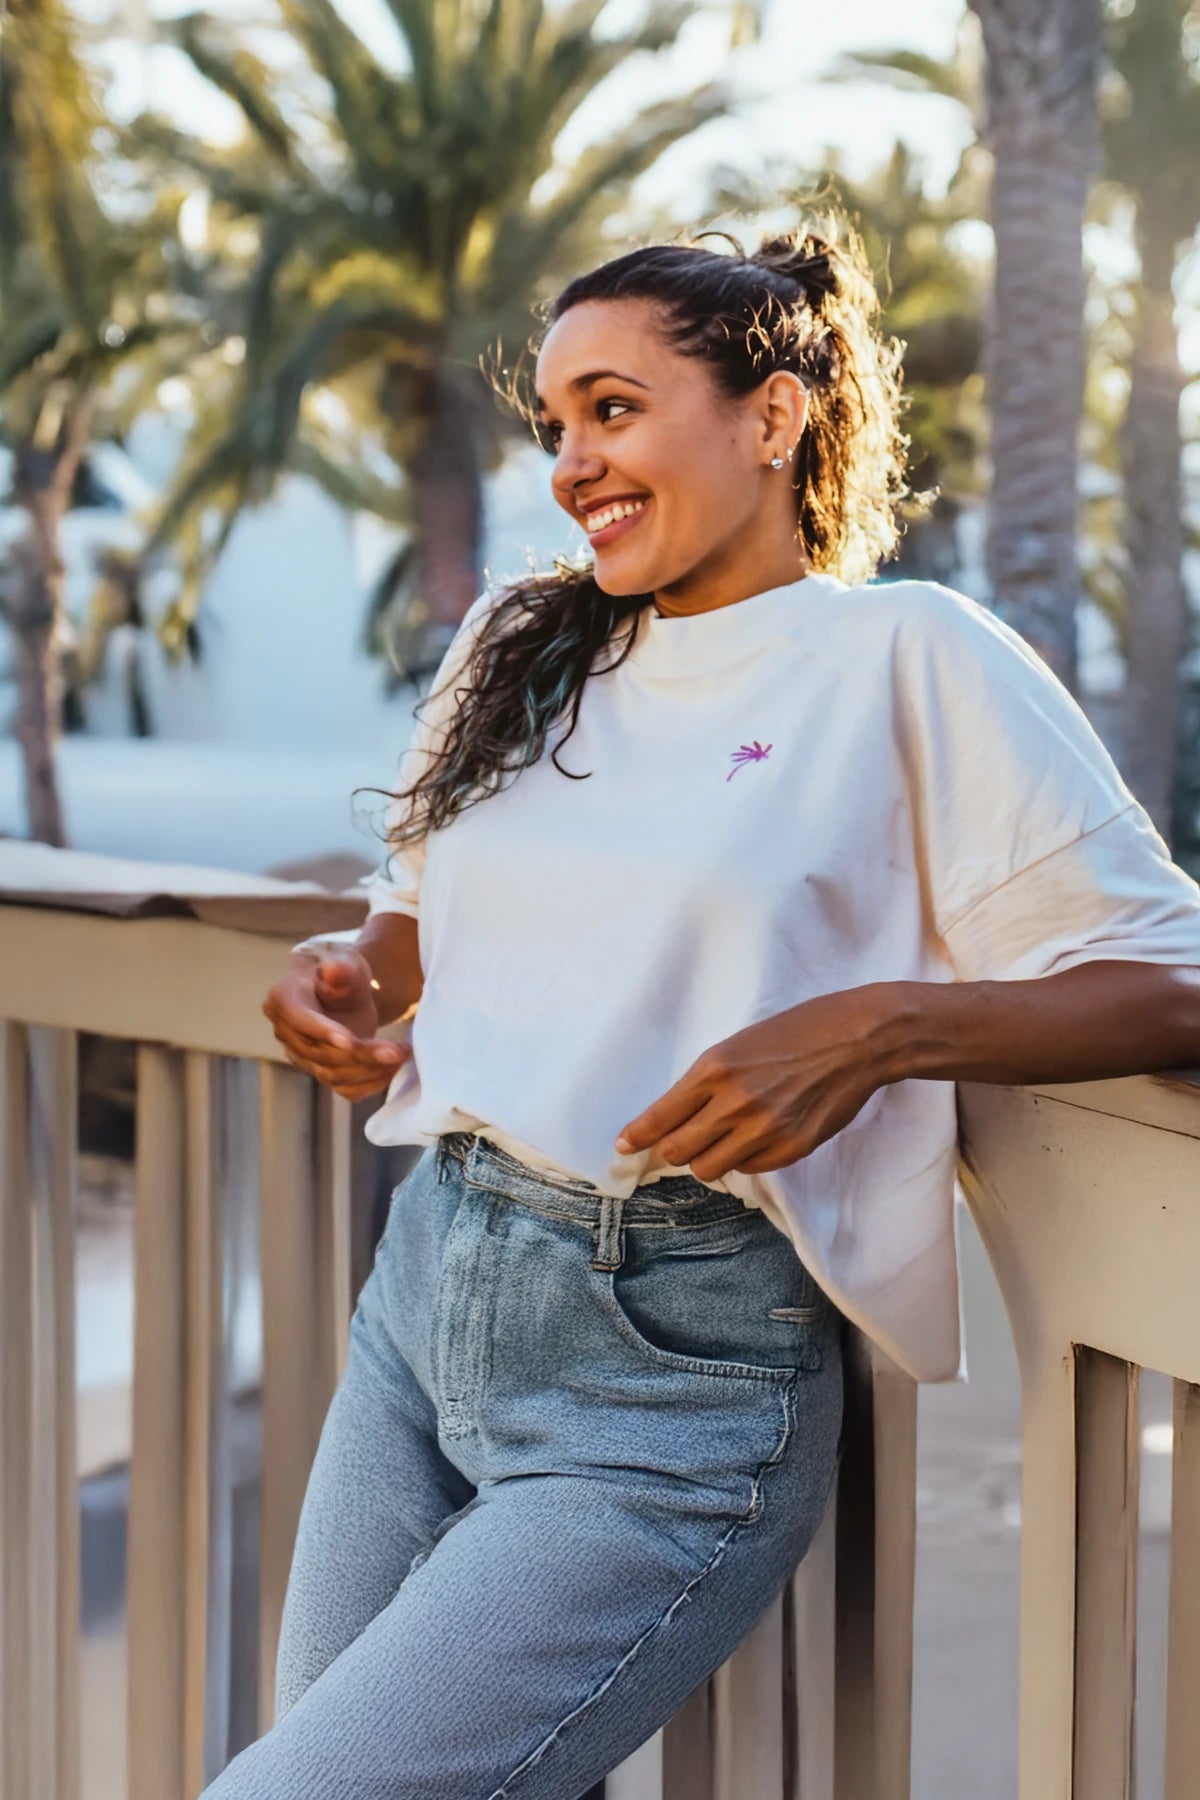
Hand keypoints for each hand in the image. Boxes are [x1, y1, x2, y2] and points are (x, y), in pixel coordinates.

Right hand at [262, 950, 411, 1100]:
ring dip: (370, 1069)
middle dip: (361, 1054)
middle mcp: (286, 1032)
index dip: (322, 1032)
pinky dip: (371, 1083)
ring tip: (402, 1054)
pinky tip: (393, 1069)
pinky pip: (345, 1088)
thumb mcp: (345, 961)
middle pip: (319, 1052)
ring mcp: (302, 1057)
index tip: (349, 1041)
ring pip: (333, 1074)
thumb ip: (340, 968)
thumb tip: (332, 970)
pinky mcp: (323, 1072)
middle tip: (397, 1049)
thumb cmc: (344, 972)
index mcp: (283, 999)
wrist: (349, 991)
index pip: (299, 1020)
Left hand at [614, 987, 891, 1181]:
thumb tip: (677, 1116)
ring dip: (706, 1158)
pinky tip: (754, 1138)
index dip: (637, 1136)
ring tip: (719, 1140)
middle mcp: (734, 1103)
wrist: (856, 1039)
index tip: (624, 1146)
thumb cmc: (797, 1032)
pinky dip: (743, 1159)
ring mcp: (763, 1129)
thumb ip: (707, 1081)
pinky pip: (748, 1169)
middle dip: (670, 1149)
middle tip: (676, 1143)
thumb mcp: (739, 1044)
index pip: (661, 1116)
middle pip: (677, 1151)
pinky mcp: (790, 1148)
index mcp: (715, 1069)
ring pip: (708, 1168)